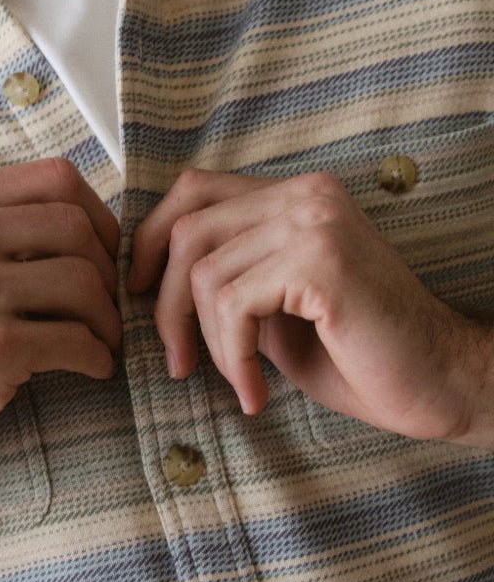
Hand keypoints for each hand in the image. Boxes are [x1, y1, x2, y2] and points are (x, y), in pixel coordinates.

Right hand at [0, 158, 121, 496]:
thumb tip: (85, 221)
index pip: (55, 177)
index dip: (97, 214)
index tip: (104, 251)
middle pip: (77, 226)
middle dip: (108, 268)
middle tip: (108, 303)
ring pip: (85, 282)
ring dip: (108, 318)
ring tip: (101, 340)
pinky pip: (78, 340)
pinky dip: (97, 356)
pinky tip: (91, 367)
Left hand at [127, 169, 493, 447]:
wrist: (442, 384)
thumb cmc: (361, 354)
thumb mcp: (278, 307)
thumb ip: (230, 279)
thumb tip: (150, 282)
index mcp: (298, 195)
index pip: (196, 189)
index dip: (152, 238)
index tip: (139, 292)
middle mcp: (307, 194)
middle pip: (188, 229)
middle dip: (165, 303)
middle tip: (177, 361)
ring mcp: (316, 222)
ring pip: (204, 273)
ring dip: (209, 343)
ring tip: (238, 382)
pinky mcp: (320, 262)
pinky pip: (234, 305)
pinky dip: (233, 357)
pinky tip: (255, 391)